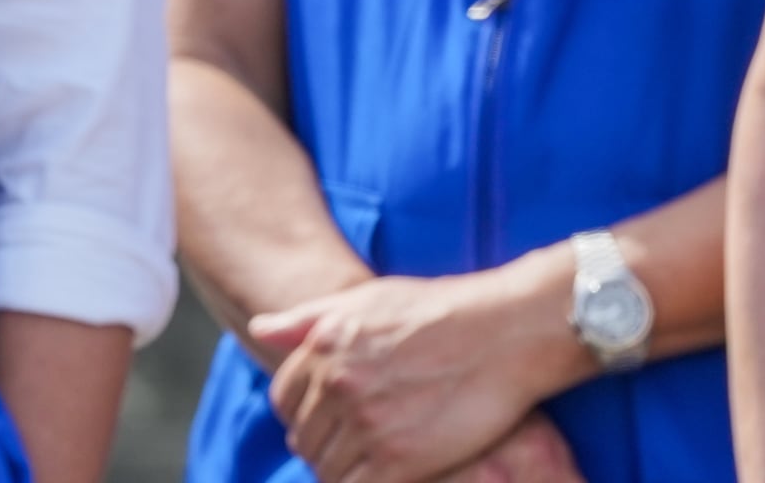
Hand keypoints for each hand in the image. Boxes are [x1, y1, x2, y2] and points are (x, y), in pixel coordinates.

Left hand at [251, 259, 582, 482]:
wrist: (504, 333)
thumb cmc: (439, 311)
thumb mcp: (366, 300)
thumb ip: (307, 319)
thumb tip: (259, 329)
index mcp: (323, 349)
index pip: (285, 401)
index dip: (301, 415)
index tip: (324, 421)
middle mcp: (337, 386)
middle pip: (305, 438)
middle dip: (321, 445)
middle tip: (348, 449)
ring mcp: (367, 424)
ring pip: (326, 468)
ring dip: (339, 470)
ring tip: (365, 465)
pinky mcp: (401, 459)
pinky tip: (382, 476)